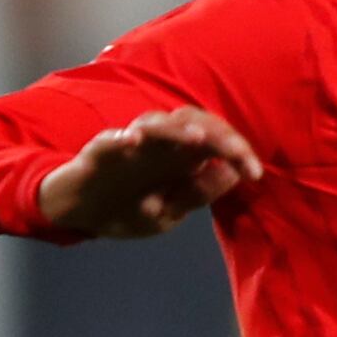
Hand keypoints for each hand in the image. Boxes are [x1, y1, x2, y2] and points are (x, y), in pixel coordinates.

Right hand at [38, 106, 261, 238]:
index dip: (238, 152)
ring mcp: (130, 146)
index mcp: (180, 158)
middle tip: (237, 153)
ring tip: (197, 138)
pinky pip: (109, 141)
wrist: (81, 214)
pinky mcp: (99, 152)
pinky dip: (120, 139)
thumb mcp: (169, 211)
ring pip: (154, 124)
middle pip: (191, 122)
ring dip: (176, 131)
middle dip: (217, 135)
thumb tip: (231, 171)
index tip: (255, 174)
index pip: (215, 142)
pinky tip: (133, 142)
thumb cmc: (130, 207)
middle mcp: (160, 146)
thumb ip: (198, 193)